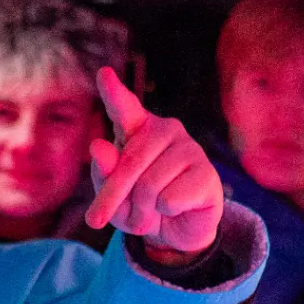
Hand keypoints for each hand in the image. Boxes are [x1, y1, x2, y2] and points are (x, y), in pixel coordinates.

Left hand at [85, 66, 223, 257]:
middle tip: (96, 219)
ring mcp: (189, 148)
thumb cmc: (140, 204)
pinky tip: (175, 209)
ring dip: (142, 210)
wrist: (176, 230)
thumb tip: (98, 146)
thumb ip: (103, 172)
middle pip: (130, 162)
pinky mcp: (206, 173)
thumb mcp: (112, 194)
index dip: (114, 92)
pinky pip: (170, 199)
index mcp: (137, 128)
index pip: (124, 107)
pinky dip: (164, 213)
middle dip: (111, 196)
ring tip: (149, 212)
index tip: (103, 73)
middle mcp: (165, 130)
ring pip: (149, 185)